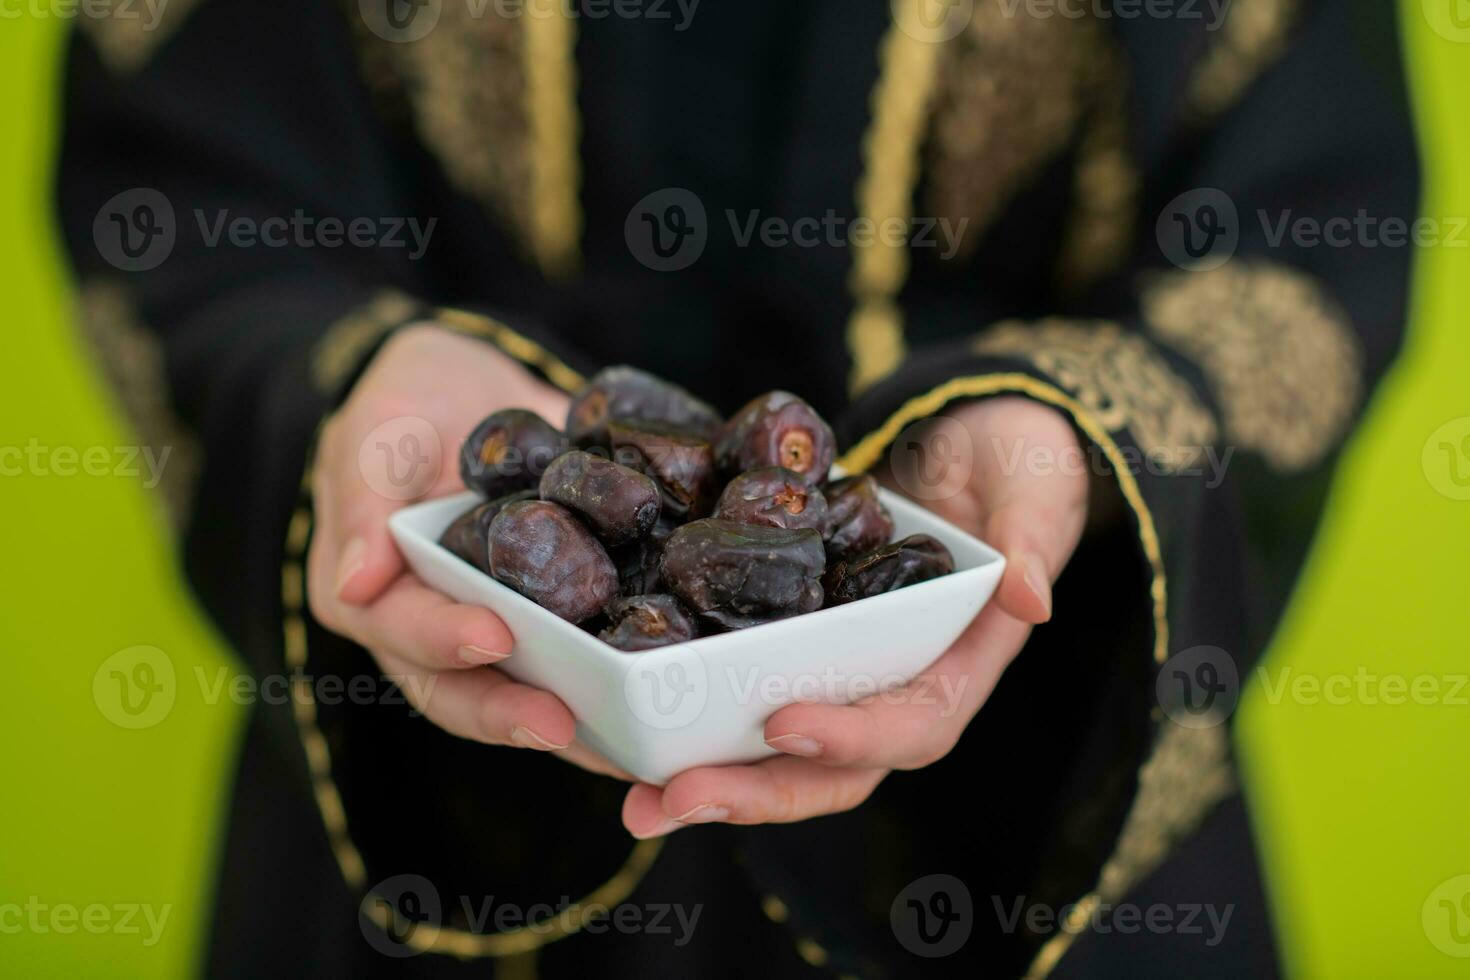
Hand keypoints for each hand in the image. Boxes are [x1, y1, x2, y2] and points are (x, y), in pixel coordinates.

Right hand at [305, 323, 625, 776]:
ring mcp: (497, 634)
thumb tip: (356, 583)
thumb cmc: (408, 403)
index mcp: (377, 595)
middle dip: (514, 712)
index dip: (444, 639)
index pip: (404, 631)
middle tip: (564, 724)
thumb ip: (363, 498)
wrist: (471, 386)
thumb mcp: (377, 431)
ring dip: (578, 728)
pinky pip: (584, 665)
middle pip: (464, 692)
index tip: (493, 636)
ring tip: (629, 749)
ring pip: (530, 695)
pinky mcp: (553, 624)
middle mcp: (434, 633)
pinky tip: (669, 709)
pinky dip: (621, 689)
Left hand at [621, 396, 1090, 835]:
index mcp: (961, 667)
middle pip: (830, 769)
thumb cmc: (1017, 467)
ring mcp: (844, 680)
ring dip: (710, 780)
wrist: (973, 447)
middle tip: (670, 800)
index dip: (852, 736)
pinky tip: (628, 733)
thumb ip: (1035, 537)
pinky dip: (694, 723)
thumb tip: (1031, 599)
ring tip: (637, 798)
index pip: (913, 726)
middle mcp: (896, 690)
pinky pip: (745, 700)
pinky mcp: (799, 652)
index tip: (782, 722)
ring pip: (779, 756)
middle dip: (754, 792)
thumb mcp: (1036, 488)